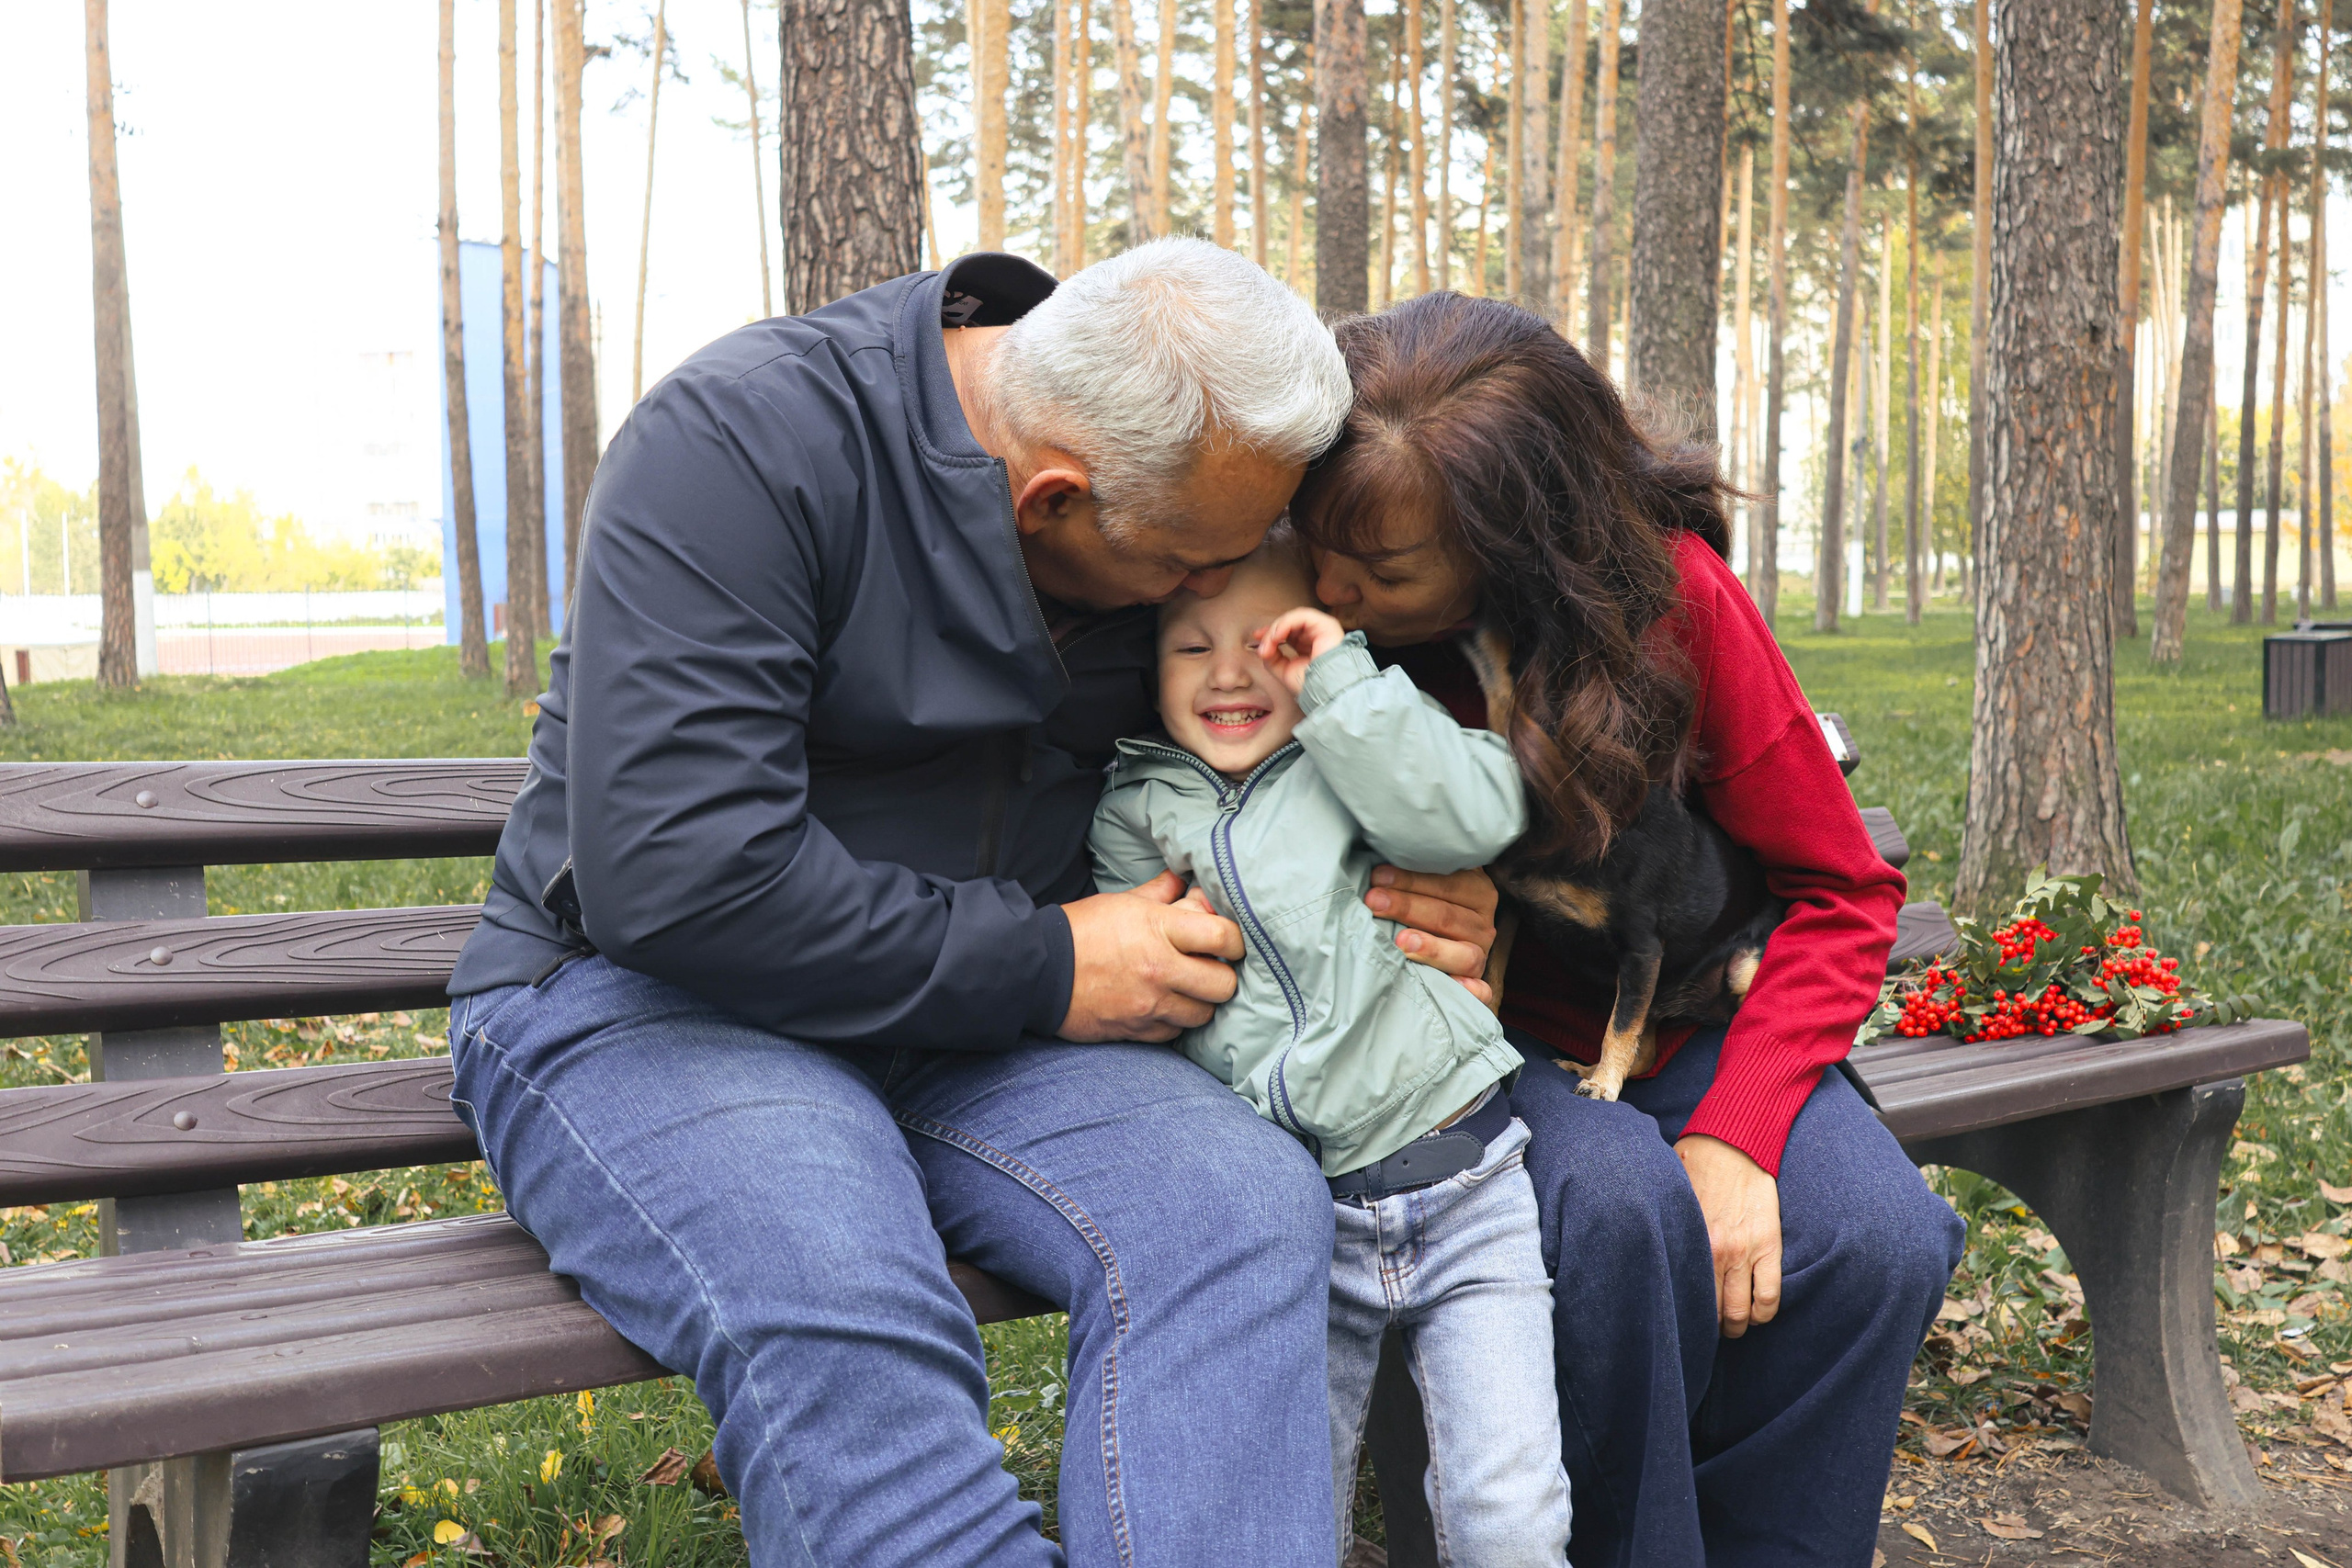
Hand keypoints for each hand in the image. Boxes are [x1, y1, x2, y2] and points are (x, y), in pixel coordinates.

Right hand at [1059, 871, 1244, 1041]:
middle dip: (1222, 975)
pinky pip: (1175, 1032)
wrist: (1037, 971)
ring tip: (1186, 989)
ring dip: (1200, 1001)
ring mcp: (1150, 1004)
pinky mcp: (1137, 1029)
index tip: (1229, 941)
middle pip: (1224, 984)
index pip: (1224, 936)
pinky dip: (1174, 1021)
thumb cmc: (1080, 931)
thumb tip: (1184, 881)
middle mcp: (1160, 969)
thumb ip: (1159, 893)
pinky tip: (1163, 1005)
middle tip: (1209, 967)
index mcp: (1159, 929)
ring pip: (1204, 1014)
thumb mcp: (1121, 902)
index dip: (1236, 939)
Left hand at [1253, 607, 1347, 695]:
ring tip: (1270, 642)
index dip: (1271, 632)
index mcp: (1308, 646)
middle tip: (1263, 647)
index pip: (1287, 632)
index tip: (1256, 636)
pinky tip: (1278, 636)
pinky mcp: (1326, 624)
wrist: (1326, 689)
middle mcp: (1315, 635)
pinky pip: (1301, 616)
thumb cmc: (1310, 684)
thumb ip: (1272, 657)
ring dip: (1277, 629)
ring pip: (1293, 619)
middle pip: (1288, 624)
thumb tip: (1263, 648)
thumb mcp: (1284, 670)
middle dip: (1271, 631)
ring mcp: (1321, 628)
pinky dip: (1285, 624)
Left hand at [1365, 865, 1497, 1004]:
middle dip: (1408, 907)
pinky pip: (1483, 990)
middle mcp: (1482, 923)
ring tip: (1402, 941)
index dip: (1411, 880)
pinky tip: (1457, 984)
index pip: (1446, 884)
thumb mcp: (1429, 882)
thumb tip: (1380, 871)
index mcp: (1477, 890)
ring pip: (1464, 953)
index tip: (1378, 876)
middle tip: (1375, 902)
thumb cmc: (1427, 901)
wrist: (1446, 930)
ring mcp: (1482, 953)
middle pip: (1447, 916)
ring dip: (1432, 948)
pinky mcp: (1478, 980)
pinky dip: (1473, 990)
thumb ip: (1415, 875)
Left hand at [1675, 1134, 1782, 1337]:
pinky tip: (1756, 1314)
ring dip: (1738, 1326)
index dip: (1683, 1314)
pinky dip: (1763, 1313)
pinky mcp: (1769, 1247)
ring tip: (1735, 1325)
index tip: (1683, 1319)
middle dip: (1712, 1327)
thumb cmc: (1695, 1165)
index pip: (1683, 1293)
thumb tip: (1638, 1240)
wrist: (1735, 1144)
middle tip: (1710, 1328)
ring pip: (1742, 1312)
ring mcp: (1745, 1252)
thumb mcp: (1668, 1194)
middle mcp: (1715, 1252)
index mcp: (1688, 1241)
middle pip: (1713, 1311)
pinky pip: (1770, 1296)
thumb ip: (1665, 1223)